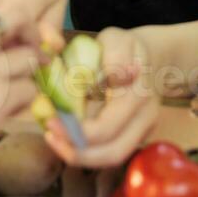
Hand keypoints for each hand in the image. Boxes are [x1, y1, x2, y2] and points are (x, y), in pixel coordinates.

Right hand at [0, 23, 37, 177]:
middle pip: (19, 27)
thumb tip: (4, 54)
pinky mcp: (0, 95)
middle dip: (26, 47)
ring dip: (25, 77)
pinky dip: (24, 103)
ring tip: (12, 99)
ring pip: (29, 58)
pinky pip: (30, 89)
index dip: (11, 34)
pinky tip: (7, 115)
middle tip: (27, 68)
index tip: (13, 50)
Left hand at [45, 27, 159, 167]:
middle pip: (112, 153)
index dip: (76, 132)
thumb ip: (116, 55)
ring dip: (80, 155)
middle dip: (76, 152)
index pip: (107, 128)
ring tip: (54, 140)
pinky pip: (110, 151)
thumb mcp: (118, 39)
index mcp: (139, 95)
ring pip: (112, 157)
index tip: (51, 121)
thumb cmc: (125, 46)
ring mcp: (142, 130)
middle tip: (49, 135)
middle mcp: (146, 118)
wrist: (148, 57)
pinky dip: (87, 151)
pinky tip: (66, 138)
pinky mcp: (134, 136)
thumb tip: (118, 78)